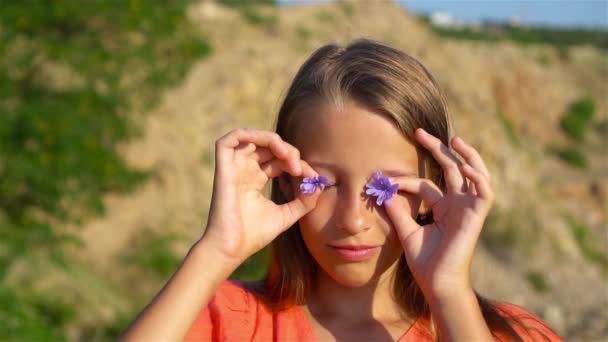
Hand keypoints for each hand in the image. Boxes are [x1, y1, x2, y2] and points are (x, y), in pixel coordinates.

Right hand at [201, 129, 320, 263]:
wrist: (232, 249)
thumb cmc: (253, 236)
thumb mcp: (286, 216)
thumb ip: (303, 201)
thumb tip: (319, 184)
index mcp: (255, 179)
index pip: (279, 160)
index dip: (298, 164)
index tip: (314, 179)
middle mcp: (244, 170)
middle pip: (269, 147)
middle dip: (290, 153)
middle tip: (301, 171)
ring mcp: (233, 167)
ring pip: (253, 138)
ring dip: (275, 142)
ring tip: (289, 158)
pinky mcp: (223, 166)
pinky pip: (232, 138)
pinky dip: (251, 134)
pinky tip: (272, 145)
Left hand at [384, 128, 494, 298]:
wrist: (437, 284)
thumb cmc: (425, 262)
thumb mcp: (407, 231)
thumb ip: (397, 211)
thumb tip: (383, 192)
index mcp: (442, 208)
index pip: (426, 184)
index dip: (406, 180)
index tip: (385, 179)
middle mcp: (457, 205)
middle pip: (451, 169)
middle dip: (437, 149)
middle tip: (419, 131)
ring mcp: (468, 209)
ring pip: (474, 174)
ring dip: (467, 155)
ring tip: (454, 139)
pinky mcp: (477, 217)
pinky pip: (484, 193)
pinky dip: (478, 178)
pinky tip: (465, 167)